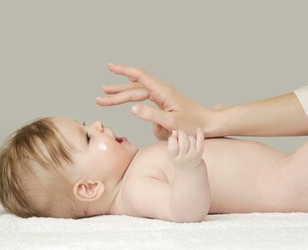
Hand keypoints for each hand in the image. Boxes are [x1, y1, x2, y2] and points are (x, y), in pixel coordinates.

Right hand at [97, 64, 211, 139]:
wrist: (207, 123)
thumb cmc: (192, 124)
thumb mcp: (171, 123)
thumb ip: (151, 115)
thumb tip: (132, 108)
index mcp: (163, 92)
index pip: (140, 77)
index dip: (124, 71)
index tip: (110, 67)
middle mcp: (162, 90)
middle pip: (134, 88)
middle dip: (116, 92)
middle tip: (99, 97)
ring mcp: (163, 94)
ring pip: (138, 91)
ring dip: (122, 93)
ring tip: (106, 92)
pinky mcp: (164, 100)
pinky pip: (144, 95)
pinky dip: (133, 94)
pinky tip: (126, 92)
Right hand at [167, 128, 203, 168]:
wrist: (190, 167)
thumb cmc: (178, 157)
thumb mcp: (171, 152)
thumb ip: (171, 142)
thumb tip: (175, 131)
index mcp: (174, 157)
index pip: (173, 147)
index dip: (173, 139)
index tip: (173, 137)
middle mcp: (184, 157)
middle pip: (183, 141)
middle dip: (181, 134)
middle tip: (180, 133)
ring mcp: (193, 154)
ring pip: (191, 139)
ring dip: (188, 136)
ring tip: (186, 140)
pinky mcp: (200, 151)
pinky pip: (201, 141)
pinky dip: (200, 134)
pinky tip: (198, 129)